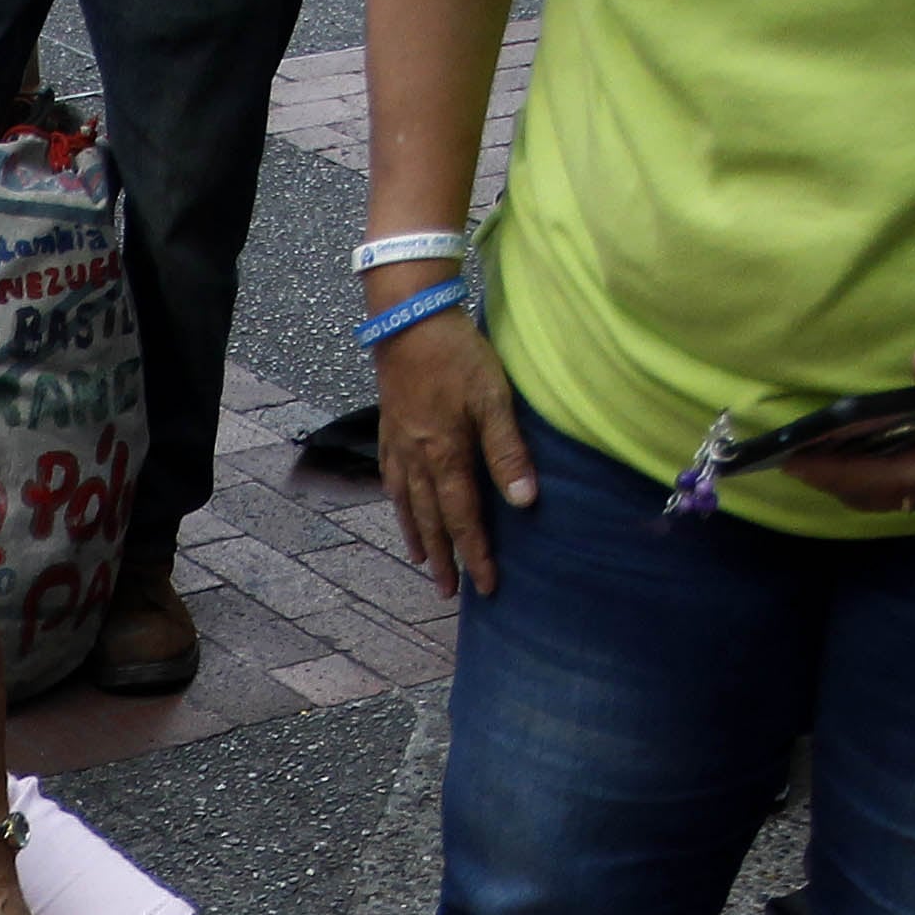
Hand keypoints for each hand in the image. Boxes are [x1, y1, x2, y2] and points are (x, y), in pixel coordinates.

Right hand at [374, 303, 536, 596]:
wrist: (408, 322)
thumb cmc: (457, 355)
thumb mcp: (493, 399)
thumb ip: (507, 452)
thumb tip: (524, 502)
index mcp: (446, 456)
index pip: (464, 518)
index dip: (476, 554)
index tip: (486, 586)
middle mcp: (418, 461)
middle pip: (431, 521)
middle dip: (444, 558)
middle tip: (448, 591)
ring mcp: (399, 447)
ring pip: (407, 505)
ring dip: (418, 537)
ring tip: (424, 562)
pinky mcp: (389, 430)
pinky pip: (391, 480)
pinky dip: (397, 504)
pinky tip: (401, 509)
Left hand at [786, 329, 914, 513]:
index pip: (884, 478)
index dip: (834, 471)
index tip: (792, 461)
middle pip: (881, 493)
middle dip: (833, 480)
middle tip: (788, 461)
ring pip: (898, 491)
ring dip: (855, 479)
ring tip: (816, 458)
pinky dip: (882, 471)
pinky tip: (867, 451)